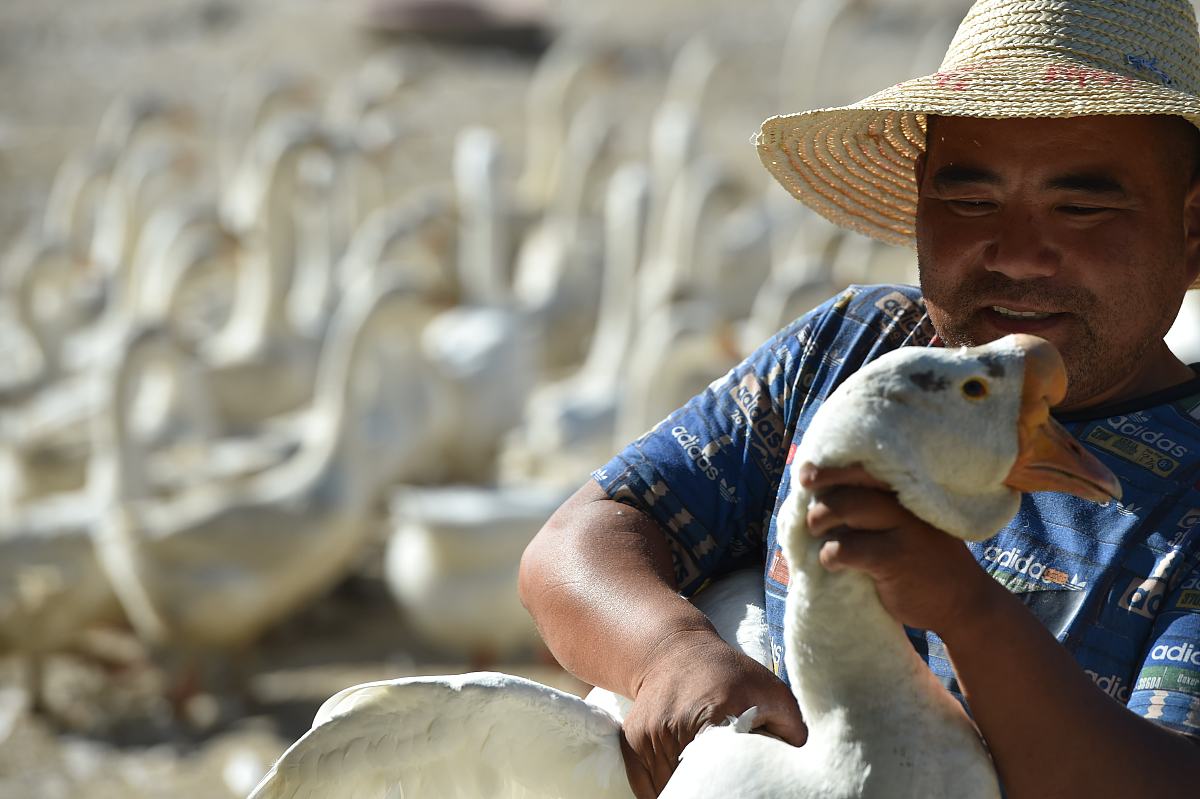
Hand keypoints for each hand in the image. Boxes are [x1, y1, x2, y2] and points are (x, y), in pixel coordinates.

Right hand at [620, 630, 805, 797]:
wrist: (673, 649)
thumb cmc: (726, 672)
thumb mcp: (769, 688)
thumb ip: (792, 726)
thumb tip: (804, 759)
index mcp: (714, 713)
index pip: (719, 773)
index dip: (726, 788)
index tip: (735, 791)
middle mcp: (675, 725)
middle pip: (689, 784)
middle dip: (704, 792)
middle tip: (720, 791)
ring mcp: (649, 734)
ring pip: (665, 788)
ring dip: (682, 791)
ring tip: (701, 787)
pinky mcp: (632, 740)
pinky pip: (644, 785)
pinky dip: (659, 792)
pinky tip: (678, 787)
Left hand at [798, 462, 995, 635]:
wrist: (964, 603)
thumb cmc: (923, 561)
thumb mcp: (908, 526)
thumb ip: (878, 508)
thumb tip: (820, 495)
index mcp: (908, 491)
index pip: (863, 467)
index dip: (830, 468)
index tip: (806, 475)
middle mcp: (906, 502)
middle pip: (848, 486)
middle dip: (820, 501)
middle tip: (814, 521)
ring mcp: (903, 528)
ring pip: (844, 508)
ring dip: (820, 522)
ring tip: (820, 537)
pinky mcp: (894, 558)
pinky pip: (845, 548)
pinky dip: (830, 555)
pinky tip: (833, 563)